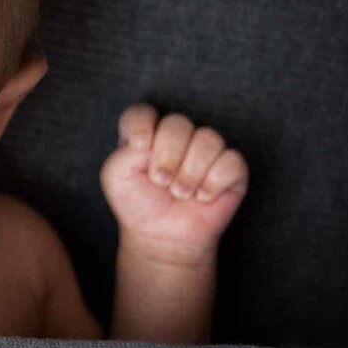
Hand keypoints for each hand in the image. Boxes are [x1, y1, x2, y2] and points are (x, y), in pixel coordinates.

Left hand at [100, 103, 248, 263]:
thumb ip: (127, 152)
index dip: (142, 123)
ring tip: (180, 193)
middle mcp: (176, 138)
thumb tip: (153, 140)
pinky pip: (231, 161)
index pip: (143, 112)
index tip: (140, 145)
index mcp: (145, 134)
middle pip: (178, 123)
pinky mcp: (230, 168)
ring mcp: (205, 150)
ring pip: (208, 139)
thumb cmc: (138, 204)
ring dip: (190, 172)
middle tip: (161, 181)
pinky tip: (202, 196)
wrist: (162, 235)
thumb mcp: (116, 177)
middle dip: (168, 156)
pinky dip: (214, 182)